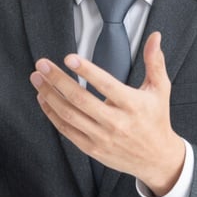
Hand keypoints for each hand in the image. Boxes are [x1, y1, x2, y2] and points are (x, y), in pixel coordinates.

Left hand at [30, 32, 184, 195]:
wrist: (156, 158)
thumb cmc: (156, 119)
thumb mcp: (160, 89)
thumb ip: (154, 62)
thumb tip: (154, 37)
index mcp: (132, 105)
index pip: (106, 85)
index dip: (87, 71)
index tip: (69, 58)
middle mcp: (116, 122)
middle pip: (80, 99)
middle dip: (57, 80)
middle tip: (42, 64)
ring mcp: (102, 137)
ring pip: (69, 115)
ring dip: (49, 95)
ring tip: (37, 78)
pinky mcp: (91, 147)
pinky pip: (66, 130)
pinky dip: (52, 113)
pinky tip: (43, 99)